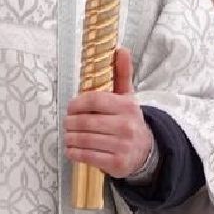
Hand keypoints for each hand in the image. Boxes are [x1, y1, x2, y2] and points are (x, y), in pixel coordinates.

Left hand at [64, 48, 153, 178]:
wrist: (146, 152)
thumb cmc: (129, 121)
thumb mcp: (128, 97)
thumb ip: (122, 74)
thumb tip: (121, 49)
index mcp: (127, 107)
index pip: (94, 100)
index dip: (76, 104)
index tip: (70, 108)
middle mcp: (126, 126)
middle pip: (86, 122)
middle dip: (70, 123)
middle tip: (67, 123)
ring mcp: (122, 146)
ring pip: (84, 140)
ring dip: (70, 138)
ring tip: (68, 136)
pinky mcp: (117, 164)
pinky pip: (87, 157)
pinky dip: (74, 152)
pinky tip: (72, 149)